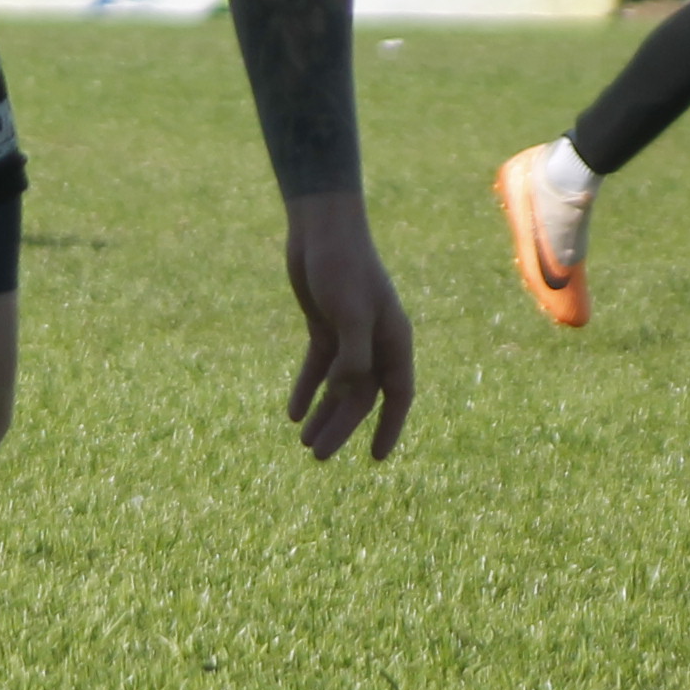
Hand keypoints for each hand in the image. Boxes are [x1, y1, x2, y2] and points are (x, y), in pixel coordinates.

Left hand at [279, 197, 413, 461]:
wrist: (321, 230)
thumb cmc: (343, 266)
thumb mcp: (349, 312)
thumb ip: (352, 354)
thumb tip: (345, 392)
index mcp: (394, 340)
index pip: (398, 395)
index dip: (388, 427)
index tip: (375, 458)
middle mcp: (376, 341)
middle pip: (361, 397)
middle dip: (342, 429)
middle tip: (318, 457)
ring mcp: (350, 334)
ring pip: (338, 386)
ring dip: (323, 414)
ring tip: (304, 442)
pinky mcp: (325, 325)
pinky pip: (318, 367)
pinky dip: (307, 389)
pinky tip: (292, 412)